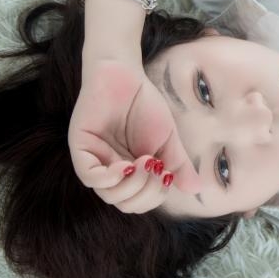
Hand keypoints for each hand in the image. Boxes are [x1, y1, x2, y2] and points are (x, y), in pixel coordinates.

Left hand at [68, 57, 201, 212]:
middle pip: (125, 202)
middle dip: (146, 193)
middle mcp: (113, 169)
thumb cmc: (145, 104)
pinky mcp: (81, 148)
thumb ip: (178, 164)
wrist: (125, 75)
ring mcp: (96, 159)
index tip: (167, 173)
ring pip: (108, 194)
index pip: (140, 200)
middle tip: (157, 170)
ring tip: (143, 163)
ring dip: (130, 186)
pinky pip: (89, 176)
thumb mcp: (168, 138)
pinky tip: (125, 165)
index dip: (155, 196)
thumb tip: (197, 189)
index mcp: (133, 171)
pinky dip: (109, 178)